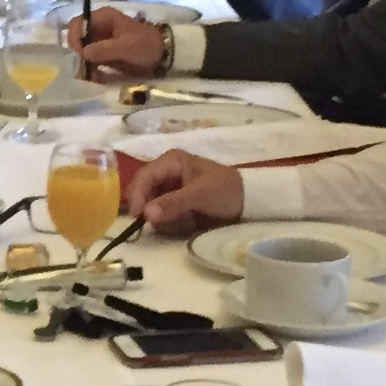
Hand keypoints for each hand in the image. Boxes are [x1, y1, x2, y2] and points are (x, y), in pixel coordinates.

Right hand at [69, 5, 163, 77]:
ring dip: (84, 64)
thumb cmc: (145, 45)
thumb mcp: (126, 46)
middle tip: (85, 69)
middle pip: (77, 38)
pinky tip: (97, 77)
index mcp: (103, 17)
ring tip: (92, 75)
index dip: (75, 38)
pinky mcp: (103, 53)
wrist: (162, 55)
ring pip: (82, 52)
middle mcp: (98, 27)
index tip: (80, 54)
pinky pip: (90, 61)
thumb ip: (104, 49)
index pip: (78, 24)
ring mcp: (100, 41)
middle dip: (79, 54)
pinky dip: (91, 69)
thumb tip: (83, 53)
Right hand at [127, 149, 245, 233]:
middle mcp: (166, 173)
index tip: (138, 216)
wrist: (248, 202)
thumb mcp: (201, 195)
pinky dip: (168, 222)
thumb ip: (173, 203)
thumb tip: (146, 215)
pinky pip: (161, 215)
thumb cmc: (225, 190)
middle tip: (155, 224)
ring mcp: (169, 189)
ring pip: (149, 205)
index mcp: (171, 161)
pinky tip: (184, 223)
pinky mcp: (174, 204)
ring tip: (181, 221)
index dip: (137, 195)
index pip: (144, 176)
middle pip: (142, 191)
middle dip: (148, 208)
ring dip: (160, 217)